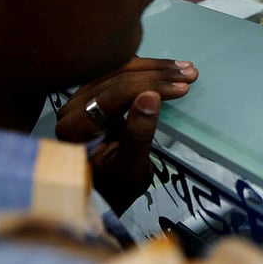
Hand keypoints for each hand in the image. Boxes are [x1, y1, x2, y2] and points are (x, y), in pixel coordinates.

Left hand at [55, 57, 196, 214]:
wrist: (101, 195)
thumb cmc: (117, 186)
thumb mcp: (132, 167)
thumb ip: (138, 133)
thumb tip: (151, 96)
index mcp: (77, 126)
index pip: (117, 93)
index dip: (153, 85)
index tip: (184, 86)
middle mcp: (72, 107)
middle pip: (118, 76)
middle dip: (158, 72)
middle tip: (190, 73)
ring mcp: (79, 99)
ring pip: (119, 69)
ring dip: (154, 68)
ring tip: (183, 68)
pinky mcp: (91, 96)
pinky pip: (117, 74)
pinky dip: (144, 70)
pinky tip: (163, 69)